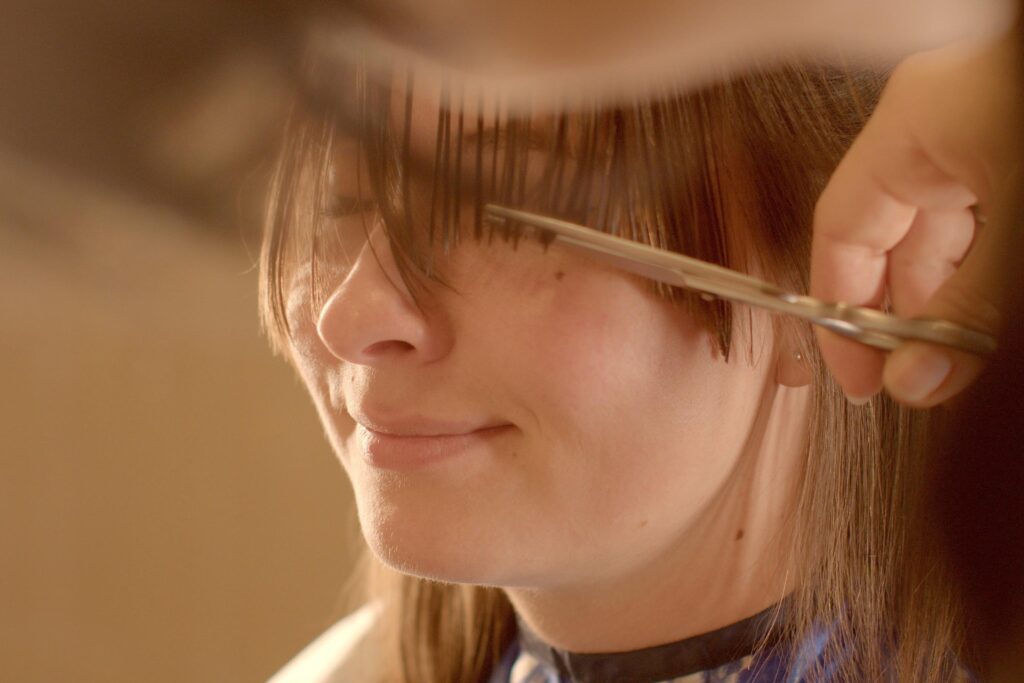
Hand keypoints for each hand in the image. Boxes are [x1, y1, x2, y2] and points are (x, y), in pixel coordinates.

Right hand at [810, 36, 1017, 405]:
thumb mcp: (1019, 234)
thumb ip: (969, 310)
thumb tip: (919, 382)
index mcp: (915, 123)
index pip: (842, 229)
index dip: (840, 310)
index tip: (858, 377)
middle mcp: (939, 124)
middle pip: (892, 237)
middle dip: (904, 314)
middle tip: (916, 377)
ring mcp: (982, 133)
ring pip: (943, 235)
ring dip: (948, 300)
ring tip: (958, 356)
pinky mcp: (1013, 150)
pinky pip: (981, 222)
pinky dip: (983, 273)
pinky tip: (988, 318)